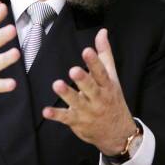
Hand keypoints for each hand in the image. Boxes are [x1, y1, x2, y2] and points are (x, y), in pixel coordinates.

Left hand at [42, 28, 137, 155]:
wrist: (117, 132)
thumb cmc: (112, 99)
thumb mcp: (112, 76)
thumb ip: (104, 53)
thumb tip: (102, 32)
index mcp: (107, 85)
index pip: (101, 72)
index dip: (94, 62)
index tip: (87, 51)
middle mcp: (98, 98)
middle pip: (91, 88)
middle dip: (83, 79)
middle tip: (73, 70)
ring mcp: (88, 111)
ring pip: (76, 102)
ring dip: (67, 94)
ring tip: (57, 84)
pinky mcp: (77, 121)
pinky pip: (66, 118)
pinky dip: (56, 115)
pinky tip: (46, 111)